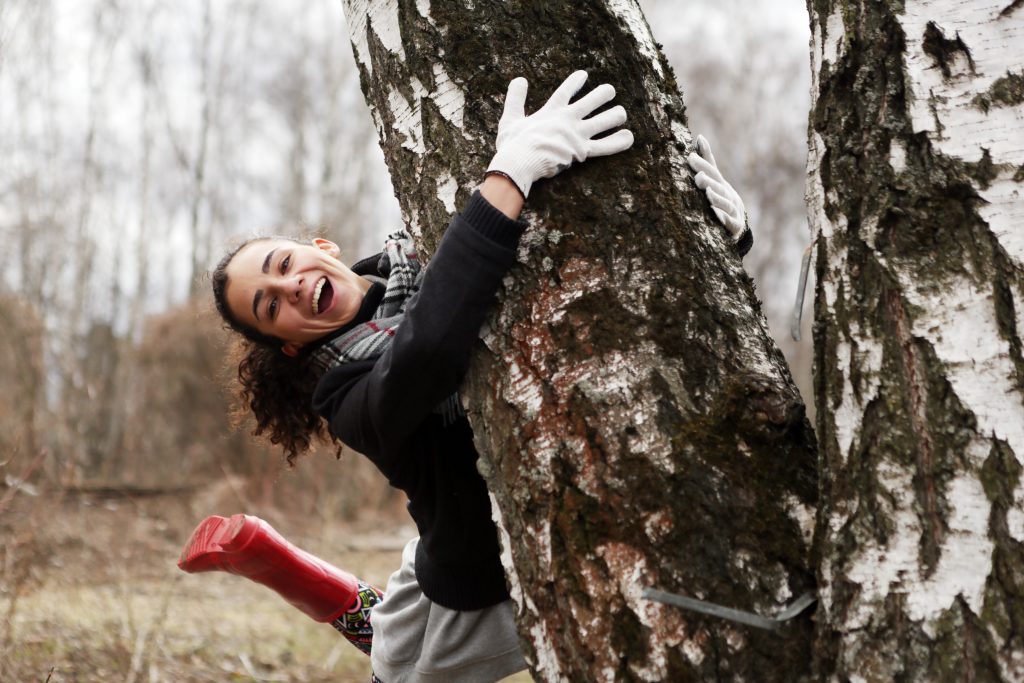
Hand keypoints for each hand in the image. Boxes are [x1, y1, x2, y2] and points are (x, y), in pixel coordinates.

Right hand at [486, 71, 633, 197]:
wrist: (520, 161)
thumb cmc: (512, 144)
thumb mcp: (510, 117)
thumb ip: (515, 98)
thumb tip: (519, 80)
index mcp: (551, 110)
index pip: (566, 90)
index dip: (576, 81)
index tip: (584, 74)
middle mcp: (568, 118)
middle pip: (592, 101)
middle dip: (603, 94)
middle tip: (609, 91)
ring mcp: (577, 134)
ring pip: (603, 120)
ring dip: (615, 115)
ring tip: (621, 113)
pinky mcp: (582, 151)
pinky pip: (604, 146)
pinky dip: (618, 142)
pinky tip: (629, 137)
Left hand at [687, 134, 751, 255]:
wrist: (737, 225)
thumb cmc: (721, 199)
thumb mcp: (715, 181)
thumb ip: (707, 161)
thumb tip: (700, 137)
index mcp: (721, 185)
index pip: (712, 172)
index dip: (702, 164)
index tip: (689, 157)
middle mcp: (728, 196)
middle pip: (719, 187)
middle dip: (709, 180)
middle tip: (698, 176)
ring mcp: (733, 211)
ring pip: (725, 204)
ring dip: (717, 198)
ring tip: (708, 192)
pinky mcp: (734, 227)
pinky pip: (730, 222)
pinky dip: (723, 217)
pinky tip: (715, 214)